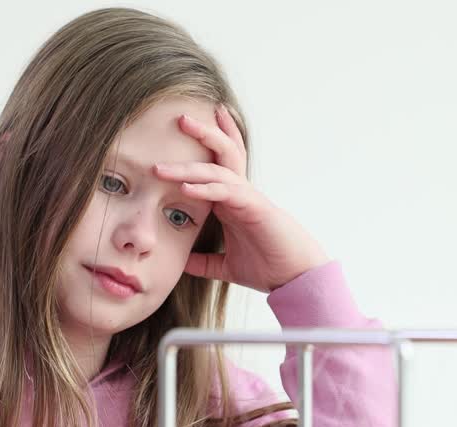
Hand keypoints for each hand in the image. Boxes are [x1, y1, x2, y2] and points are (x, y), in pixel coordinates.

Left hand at [154, 106, 329, 293]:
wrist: (295, 279)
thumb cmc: (268, 268)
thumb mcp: (226, 265)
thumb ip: (204, 262)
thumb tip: (181, 263)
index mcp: (233, 202)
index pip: (218, 165)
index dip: (208, 144)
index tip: (187, 127)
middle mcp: (240, 194)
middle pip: (222, 153)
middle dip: (203, 134)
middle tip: (180, 117)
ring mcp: (248, 198)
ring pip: (219, 169)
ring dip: (189, 165)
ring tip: (161, 166)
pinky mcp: (255, 208)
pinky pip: (227, 191)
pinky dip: (205, 188)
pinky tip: (185, 188)